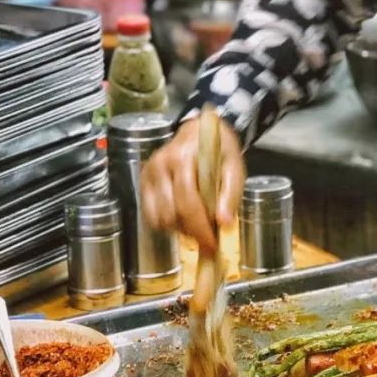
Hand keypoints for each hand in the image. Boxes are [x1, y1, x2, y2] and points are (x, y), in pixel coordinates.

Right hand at [140, 116, 244, 251]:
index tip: (212, 245)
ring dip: (179, 229)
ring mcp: (148, 173)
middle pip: (171, 212)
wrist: (198, 131)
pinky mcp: (143, 182)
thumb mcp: (233, 167)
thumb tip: (224, 223)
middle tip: (208, 241)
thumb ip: (231, 194)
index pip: (187, 201)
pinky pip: (150, 215)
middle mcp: (160, 165)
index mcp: (183, 158)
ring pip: (159, 217)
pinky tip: (181, 219)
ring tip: (197, 225)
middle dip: (191, 232)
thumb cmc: (218, 150)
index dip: (200, 227)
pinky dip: (166, 224)